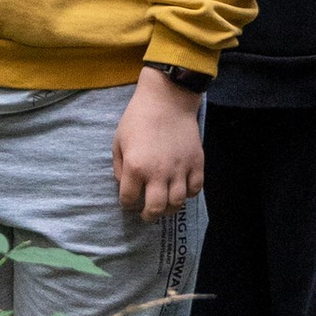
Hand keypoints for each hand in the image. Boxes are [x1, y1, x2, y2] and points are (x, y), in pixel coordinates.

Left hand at [115, 69, 205, 218]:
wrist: (167, 100)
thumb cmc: (138, 118)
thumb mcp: (118, 141)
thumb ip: (118, 167)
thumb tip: (124, 185)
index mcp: (135, 167)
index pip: (128, 199)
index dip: (126, 204)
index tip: (128, 202)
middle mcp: (158, 173)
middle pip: (156, 209)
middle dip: (149, 216)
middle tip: (147, 214)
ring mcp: (180, 170)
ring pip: (177, 203)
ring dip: (169, 209)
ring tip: (164, 206)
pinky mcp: (196, 164)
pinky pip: (195, 190)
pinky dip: (188, 194)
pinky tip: (180, 191)